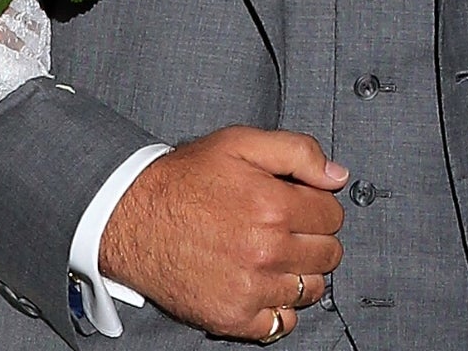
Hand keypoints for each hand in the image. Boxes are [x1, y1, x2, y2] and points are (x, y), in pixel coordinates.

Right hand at [99, 126, 346, 342]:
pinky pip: (282, 323)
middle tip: (285, 228)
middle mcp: (266, 251)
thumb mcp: (237, 143)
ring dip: (299, 272)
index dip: (317, 205)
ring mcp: (251, 288)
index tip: (299, 204)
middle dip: (313, 238)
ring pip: (310, 290)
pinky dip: (278, 307)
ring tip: (271, 255)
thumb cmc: (182, 180)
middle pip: (328, 255)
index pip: (332, 215)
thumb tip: (337, 175)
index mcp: (272, 205)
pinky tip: (261, 284)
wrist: (131, 218)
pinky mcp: (233, 316)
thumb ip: (295, 152)